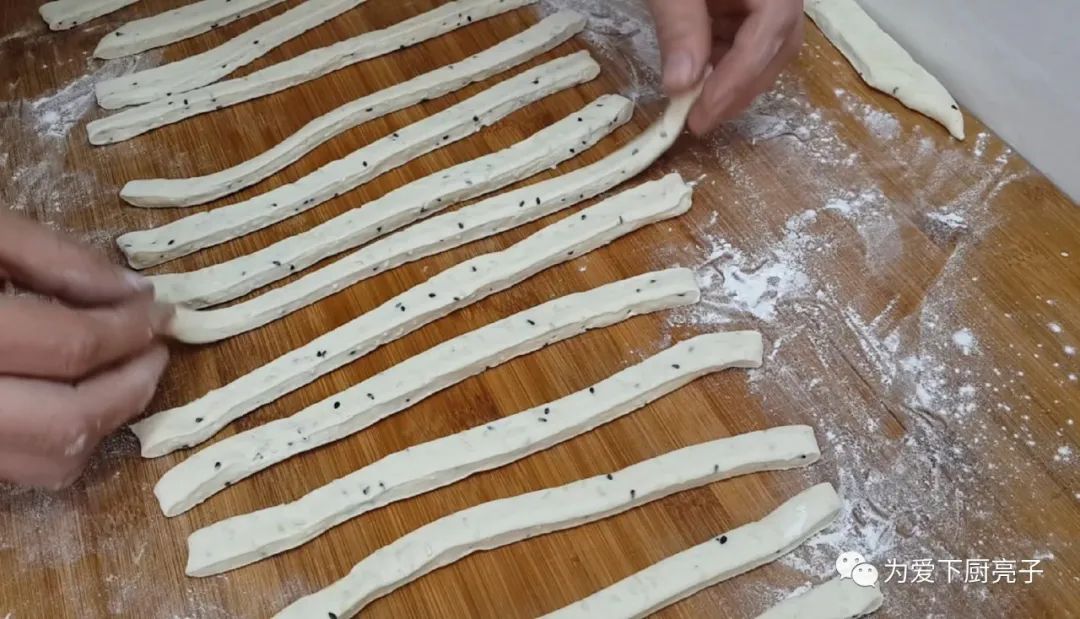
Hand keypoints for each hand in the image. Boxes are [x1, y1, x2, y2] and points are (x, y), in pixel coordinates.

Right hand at [0, 210, 172, 488]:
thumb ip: (53, 257)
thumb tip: (132, 291)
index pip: (67, 346)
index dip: (129, 329)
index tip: (161, 311)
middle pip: (66, 422)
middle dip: (130, 386)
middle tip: (156, 347)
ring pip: (47, 463)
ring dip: (106, 421)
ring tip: (127, 372)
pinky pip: (18, 471)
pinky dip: (62, 442)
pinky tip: (75, 399)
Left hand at [648, 0, 803, 133]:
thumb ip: (680, 26)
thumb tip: (681, 84)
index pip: (770, 32)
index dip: (738, 78)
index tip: (703, 112)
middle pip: (777, 45)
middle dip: (739, 88)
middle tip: (699, 121)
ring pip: (764, 48)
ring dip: (730, 81)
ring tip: (693, 106)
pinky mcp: (745, 3)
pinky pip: (743, 39)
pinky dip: (720, 65)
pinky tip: (693, 78)